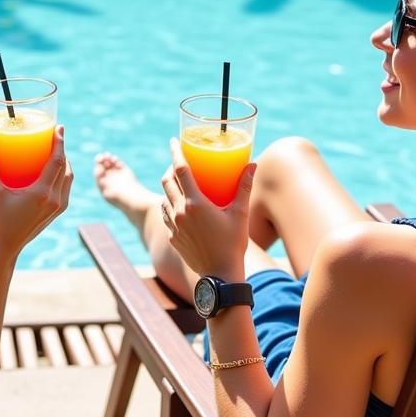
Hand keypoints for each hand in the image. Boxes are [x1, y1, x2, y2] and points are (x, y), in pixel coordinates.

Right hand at [0, 125, 71, 260]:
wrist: (6, 246)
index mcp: (41, 194)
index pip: (57, 162)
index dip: (59, 142)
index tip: (58, 128)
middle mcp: (54, 200)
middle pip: (65, 167)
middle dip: (62, 148)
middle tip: (55, 134)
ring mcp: (58, 207)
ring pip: (68, 177)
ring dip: (65, 161)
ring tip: (55, 149)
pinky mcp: (58, 211)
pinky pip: (66, 187)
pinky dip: (63, 174)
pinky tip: (54, 168)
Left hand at [161, 138, 254, 279]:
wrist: (220, 276)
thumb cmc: (233, 244)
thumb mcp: (240, 214)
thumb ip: (244, 187)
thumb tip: (252, 165)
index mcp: (195, 203)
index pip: (180, 170)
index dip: (175, 152)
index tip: (173, 141)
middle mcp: (179, 212)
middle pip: (166, 181)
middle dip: (170, 168)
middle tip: (178, 162)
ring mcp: (173, 226)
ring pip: (163, 198)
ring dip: (168, 187)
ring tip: (178, 183)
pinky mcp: (172, 238)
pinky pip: (165, 215)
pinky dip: (169, 206)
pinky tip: (179, 207)